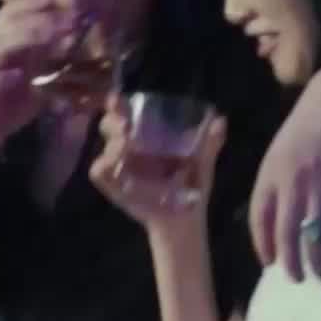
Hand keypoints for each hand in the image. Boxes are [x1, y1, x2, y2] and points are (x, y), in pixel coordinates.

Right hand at [0, 0, 75, 166]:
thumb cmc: (7, 106)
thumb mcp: (33, 79)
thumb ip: (48, 60)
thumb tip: (72, 41)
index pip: (10, 12)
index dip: (33, 2)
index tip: (59, 0)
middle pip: (9, 23)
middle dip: (41, 18)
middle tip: (70, 20)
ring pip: (0, 45)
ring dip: (27, 38)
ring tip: (52, 38)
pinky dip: (3, 77)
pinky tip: (18, 76)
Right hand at [90, 97, 226, 232]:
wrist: (185, 219)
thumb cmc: (192, 186)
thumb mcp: (203, 163)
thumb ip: (210, 144)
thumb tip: (221, 120)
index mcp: (148, 133)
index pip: (126, 111)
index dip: (118, 103)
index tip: (117, 100)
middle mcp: (130, 146)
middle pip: (108, 125)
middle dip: (113, 122)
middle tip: (127, 128)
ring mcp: (120, 166)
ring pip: (105, 147)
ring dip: (114, 145)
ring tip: (127, 148)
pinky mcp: (113, 185)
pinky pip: (99, 172)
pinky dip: (104, 167)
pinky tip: (118, 169)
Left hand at [249, 59, 320, 280]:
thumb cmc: (308, 122)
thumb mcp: (280, 150)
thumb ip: (277, 180)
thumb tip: (278, 213)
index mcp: (270, 174)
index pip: (259, 219)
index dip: (262, 245)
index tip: (269, 262)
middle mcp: (291, 183)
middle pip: (285, 234)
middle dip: (289, 262)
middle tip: (295, 278)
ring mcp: (320, 185)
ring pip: (314, 235)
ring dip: (317, 260)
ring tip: (320, 272)